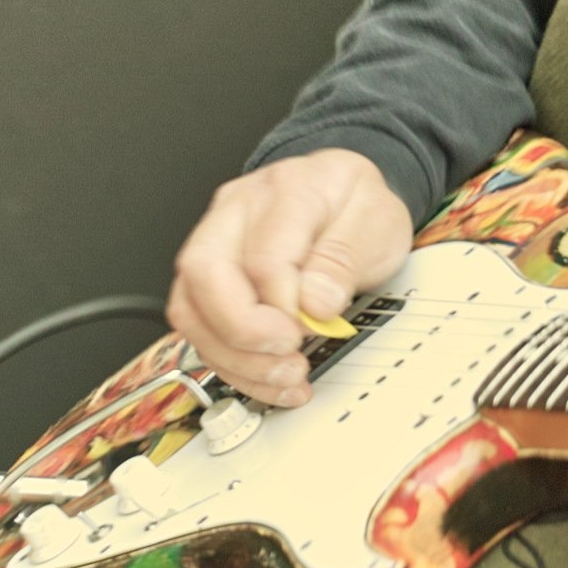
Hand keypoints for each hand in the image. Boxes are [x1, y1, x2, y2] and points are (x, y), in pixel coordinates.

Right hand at [166, 148, 411, 406]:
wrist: (344, 196)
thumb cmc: (356, 205)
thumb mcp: (376, 221)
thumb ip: (344, 260)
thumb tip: (313, 306)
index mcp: (286, 189)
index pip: (265, 256)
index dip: (285, 307)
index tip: (313, 329)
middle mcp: (237, 210)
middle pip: (205, 273)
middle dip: (243, 331)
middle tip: (288, 356)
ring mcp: (214, 241)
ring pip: (190, 306)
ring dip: (234, 356)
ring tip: (284, 374)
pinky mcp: (207, 276)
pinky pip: (198, 326)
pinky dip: (230, 362)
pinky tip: (267, 377)